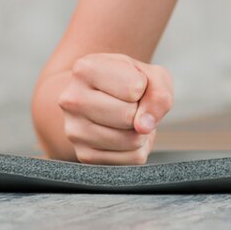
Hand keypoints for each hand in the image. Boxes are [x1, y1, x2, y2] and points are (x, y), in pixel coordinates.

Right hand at [55, 53, 173, 164]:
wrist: (101, 97)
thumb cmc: (129, 81)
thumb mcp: (151, 75)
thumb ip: (159, 94)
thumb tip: (143, 127)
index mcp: (85, 69)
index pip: (135, 88)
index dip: (144, 86)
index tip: (131, 83)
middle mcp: (71, 100)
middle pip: (128, 116)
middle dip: (141, 111)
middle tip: (130, 104)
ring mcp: (74, 131)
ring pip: (130, 140)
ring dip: (141, 132)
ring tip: (128, 119)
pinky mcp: (83, 155)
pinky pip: (129, 160)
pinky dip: (136, 148)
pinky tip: (123, 134)